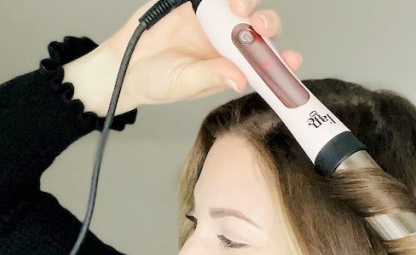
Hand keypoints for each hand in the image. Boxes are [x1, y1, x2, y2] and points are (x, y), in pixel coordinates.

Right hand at [102, 0, 302, 108]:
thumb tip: (239, 79)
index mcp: (233, 63)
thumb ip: (211, 77)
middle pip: (259, 25)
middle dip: (266, 24)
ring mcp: (213, 16)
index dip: (282, 59)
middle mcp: (228, 38)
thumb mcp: (184, 84)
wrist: (122, 65)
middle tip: (258, 27)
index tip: (293, 60)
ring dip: (245, 3)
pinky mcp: (193, 0)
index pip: (265, 60)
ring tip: (237, 8)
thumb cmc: (156, 81)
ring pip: (241, 2)